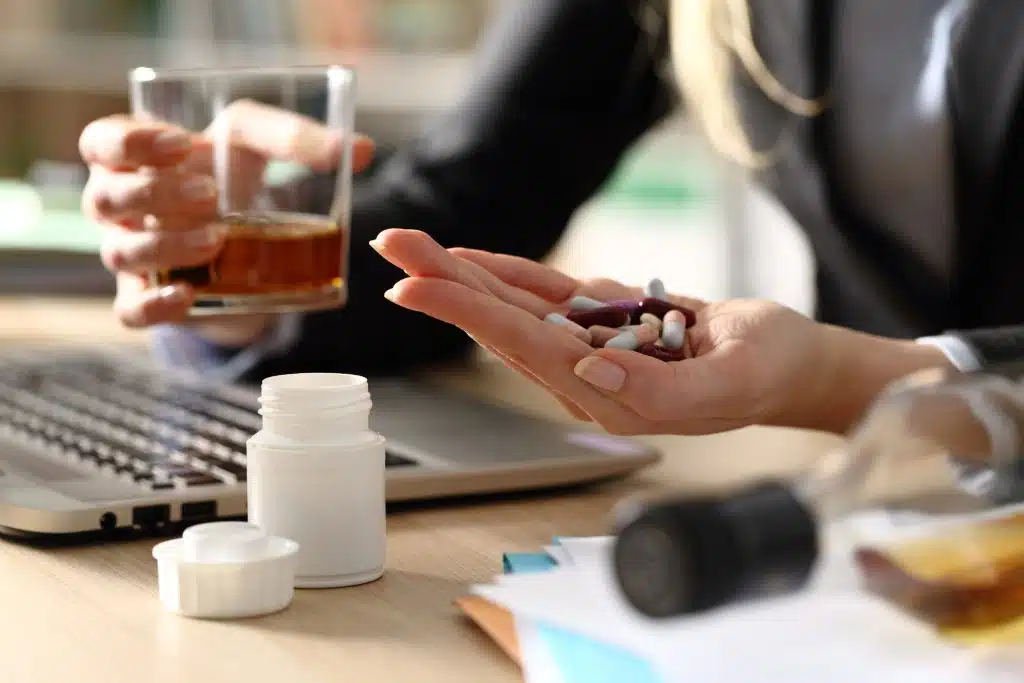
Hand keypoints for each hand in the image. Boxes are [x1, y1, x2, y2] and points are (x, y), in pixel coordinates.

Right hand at [79, 100, 375, 340]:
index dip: (129, 142)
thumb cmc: (236, 174)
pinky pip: (132, 310)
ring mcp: (131, 254)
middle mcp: (121, 206)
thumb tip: (363, 150)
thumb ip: (300, 140)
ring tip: (217, 241)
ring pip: (123, 253)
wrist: (243, 239)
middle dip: (157, 195)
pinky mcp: (150, 299)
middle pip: (108, 198)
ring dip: (166, 246)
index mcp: (134, 156)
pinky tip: (187, 295)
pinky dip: (155, 305)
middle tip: (211, 197)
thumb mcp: (260, 144)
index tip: (182, 144)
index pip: (100, 141)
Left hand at [368, 229, 837, 435]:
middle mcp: (586, 374)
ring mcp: (591, 345)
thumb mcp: (731, 384)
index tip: (414, 286)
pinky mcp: (604, 321)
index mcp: (610, 395)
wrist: (787, 365)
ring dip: (462, 274)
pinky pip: (547, 294)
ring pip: (515, 306)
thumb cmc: (767, 373)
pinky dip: (506, 274)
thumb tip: (588, 371)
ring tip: (413, 244)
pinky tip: (469, 260)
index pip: (525, 347)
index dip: (467, 312)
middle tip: (393, 243)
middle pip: (503, 323)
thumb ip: (663, 392)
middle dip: (444, 283)